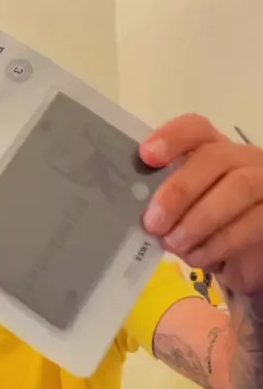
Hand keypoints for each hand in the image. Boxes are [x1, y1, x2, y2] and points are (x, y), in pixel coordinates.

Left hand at [140, 114, 262, 296]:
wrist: (245, 260)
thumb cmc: (207, 230)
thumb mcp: (183, 213)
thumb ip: (164, 203)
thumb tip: (137, 211)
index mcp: (213, 150)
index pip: (196, 129)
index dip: (172, 137)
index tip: (146, 155)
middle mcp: (243, 159)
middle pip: (215, 157)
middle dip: (180, 189)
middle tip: (153, 222)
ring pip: (239, 187)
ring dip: (200, 219)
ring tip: (174, 244)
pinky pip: (254, 221)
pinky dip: (220, 242)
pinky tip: (198, 256)